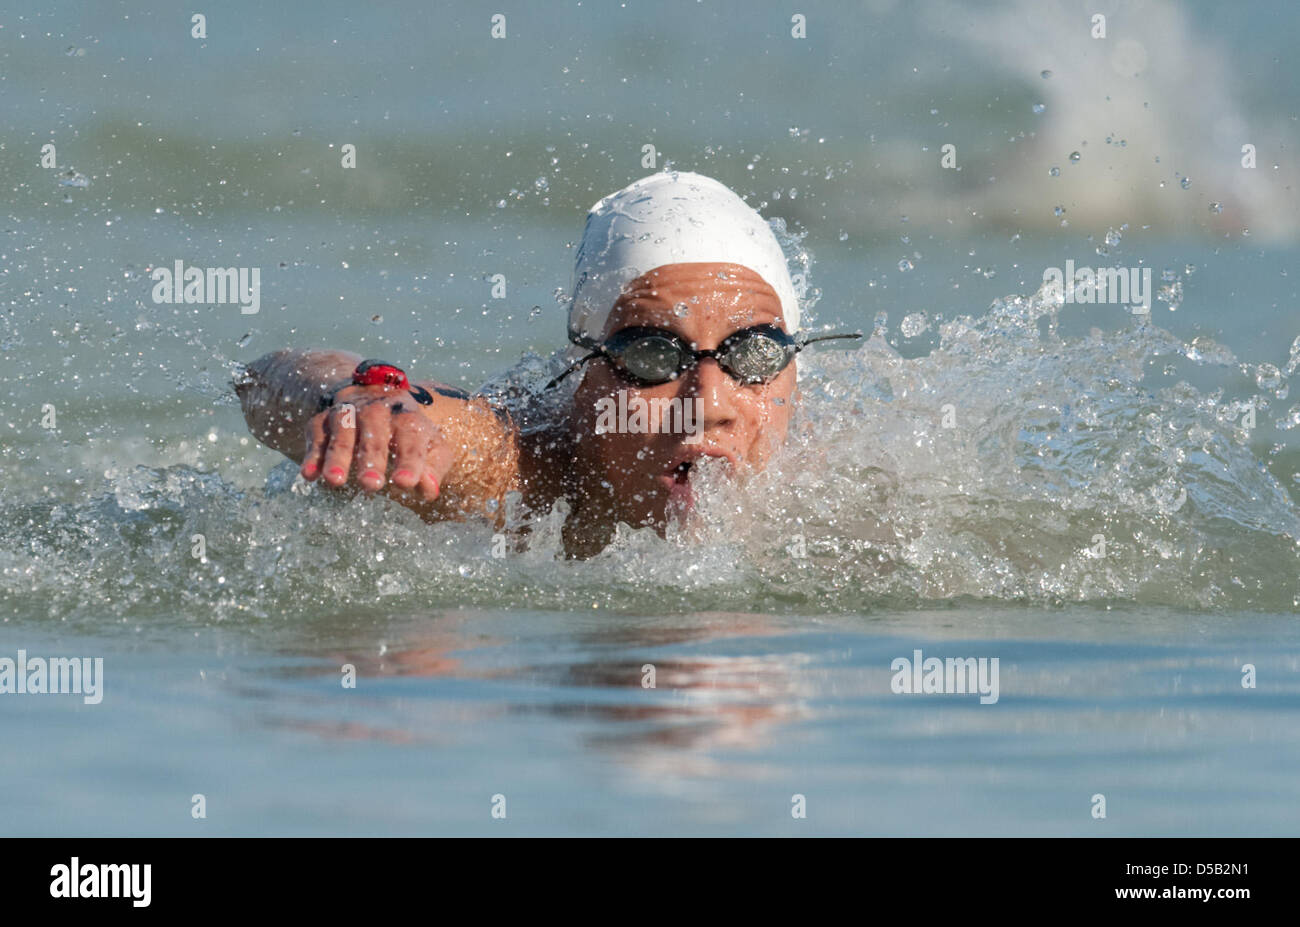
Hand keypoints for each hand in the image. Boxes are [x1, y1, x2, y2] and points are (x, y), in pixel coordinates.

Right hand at [299, 384, 451, 501]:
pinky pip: (316, 434)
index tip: (406, 483)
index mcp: (407, 417)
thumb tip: (429, 490)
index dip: (409, 461)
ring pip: (342, 432)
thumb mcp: (429, 444)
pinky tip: (309, 475)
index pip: (410, 438)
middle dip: (372, 459)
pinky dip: (313, 454)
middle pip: (374, 433)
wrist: (373, 395)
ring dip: (338, 456)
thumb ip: (434, 467)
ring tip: (336, 481)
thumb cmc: (407, 431)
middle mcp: (376, 410)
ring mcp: (347, 412)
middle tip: (372, 485)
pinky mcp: (323, 420)